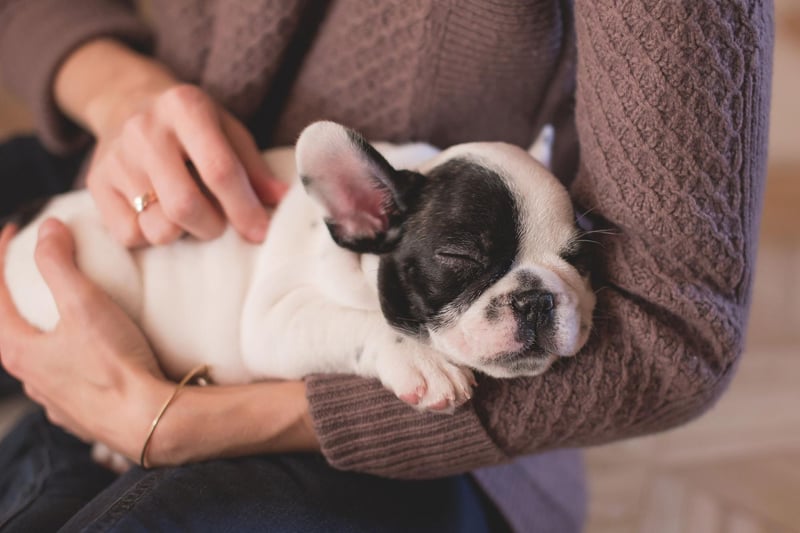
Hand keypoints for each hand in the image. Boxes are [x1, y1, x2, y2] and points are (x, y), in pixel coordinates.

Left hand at [0, 221, 318, 465]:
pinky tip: (89, 355)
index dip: (1, 258)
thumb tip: (48, 228)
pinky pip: (66, 381)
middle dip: (21, 298)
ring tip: (68, 314)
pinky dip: (70, 360)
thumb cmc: (115, 364)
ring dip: (47, 333)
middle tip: (38, 271)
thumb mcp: (85, 304)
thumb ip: (60, 264)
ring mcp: (54, 401)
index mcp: (18, 351)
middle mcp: (29, 379)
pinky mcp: (80, 415)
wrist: (149, 421)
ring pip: (40, 359)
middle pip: (13, 329)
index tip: (14, 232)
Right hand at [56, 39, 287, 246]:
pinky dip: (151, 235)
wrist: (124, 102)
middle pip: (185, 206)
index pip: (219, 170)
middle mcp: (145, 130)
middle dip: (212, 226)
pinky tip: (158, 214)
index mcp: (185, 107)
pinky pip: (129, 235)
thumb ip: (253, 167)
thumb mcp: (227, 130)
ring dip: (182, 233)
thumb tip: (283, 201)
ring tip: (187, 215)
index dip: (244, 208)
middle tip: (219, 223)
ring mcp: (116, 158)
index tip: (260, 232)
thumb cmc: (191, 124)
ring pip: (157, 227)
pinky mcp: (95, 184)